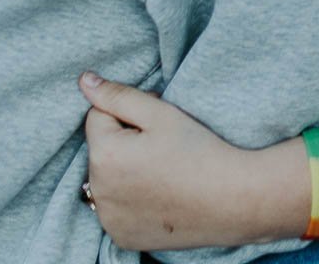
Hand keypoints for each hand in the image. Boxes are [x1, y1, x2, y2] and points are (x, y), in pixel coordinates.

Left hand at [79, 72, 306, 249]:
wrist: (233, 200)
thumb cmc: (199, 151)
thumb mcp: (160, 113)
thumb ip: (118, 95)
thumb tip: (84, 80)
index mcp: (104, 155)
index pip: (97, 117)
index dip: (128, 115)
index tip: (157, 127)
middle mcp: (99, 191)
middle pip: (101, 150)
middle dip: (122, 143)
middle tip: (162, 150)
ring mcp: (109, 219)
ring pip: (106, 180)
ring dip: (123, 173)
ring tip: (162, 173)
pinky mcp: (122, 237)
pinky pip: (116, 209)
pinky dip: (130, 202)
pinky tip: (158, 197)